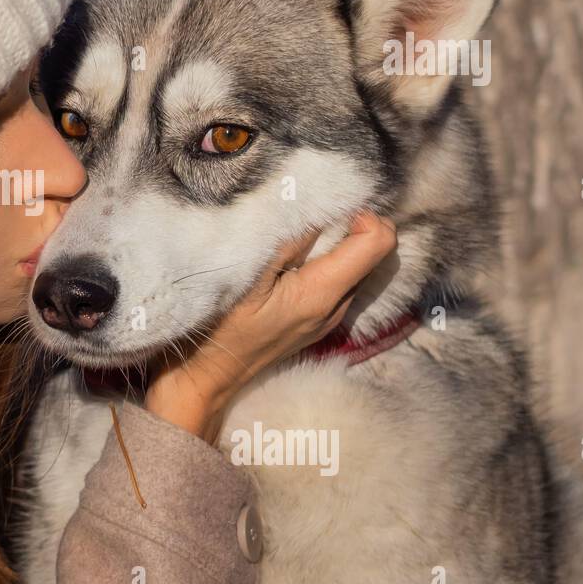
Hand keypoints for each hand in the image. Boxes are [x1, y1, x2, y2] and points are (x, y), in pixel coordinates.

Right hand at [142, 211, 398, 443]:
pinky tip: (286, 265)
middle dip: (348, 225)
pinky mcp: (314, 322)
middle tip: (305, 218)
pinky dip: (321, 263)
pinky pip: (334, 281)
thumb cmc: (215, 330)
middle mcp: (336, 307)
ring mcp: (327, 318)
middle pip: (371, 251)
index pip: (379, 240)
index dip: (360, 213)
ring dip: (333, 244)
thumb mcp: (245, 277)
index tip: (323, 208)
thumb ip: (286, 240)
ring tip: (292, 240)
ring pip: (353, 265)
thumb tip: (317, 201)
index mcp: (323, 293)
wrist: (202, 382)